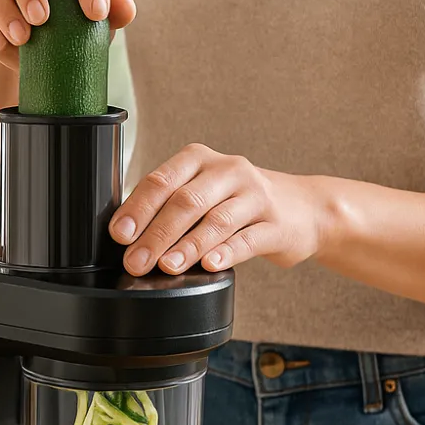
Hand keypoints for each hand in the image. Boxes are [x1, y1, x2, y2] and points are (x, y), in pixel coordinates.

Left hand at [111, 144, 331, 276]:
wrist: (304, 208)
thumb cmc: (237, 202)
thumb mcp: (202, 192)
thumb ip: (168, 206)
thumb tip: (126, 236)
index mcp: (199, 159)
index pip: (162, 180)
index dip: (138, 208)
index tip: (120, 235)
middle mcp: (228, 171)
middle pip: (186, 201)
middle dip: (157, 234)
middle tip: (136, 262)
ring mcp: (255, 196)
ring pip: (216, 220)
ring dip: (188, 246)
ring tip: (167, 266)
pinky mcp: (277, 224)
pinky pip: (248, 239)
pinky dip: (227, 252)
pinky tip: (210, 265)